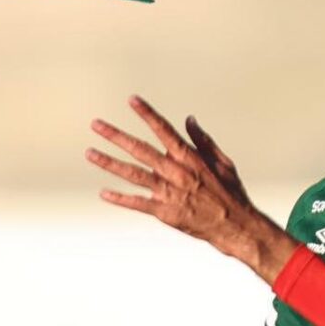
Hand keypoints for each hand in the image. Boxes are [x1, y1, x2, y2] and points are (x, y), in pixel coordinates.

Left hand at [87, 95, 297, 282]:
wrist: (234, 225)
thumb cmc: (230, 192)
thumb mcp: (223, 162)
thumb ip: (203, 141)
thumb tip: (188, 120)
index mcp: (188, 157)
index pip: (164, 130)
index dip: (147, 114)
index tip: (132, 100)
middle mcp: (175, 172)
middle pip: (139, 149)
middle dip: (116, 135)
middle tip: (96, 124)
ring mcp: (168, 192)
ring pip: (132, 174)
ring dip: (109, 162)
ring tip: (90, 153)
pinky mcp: (164, 212)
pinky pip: (137, 203)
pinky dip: (120, 199)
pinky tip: (104, 193)